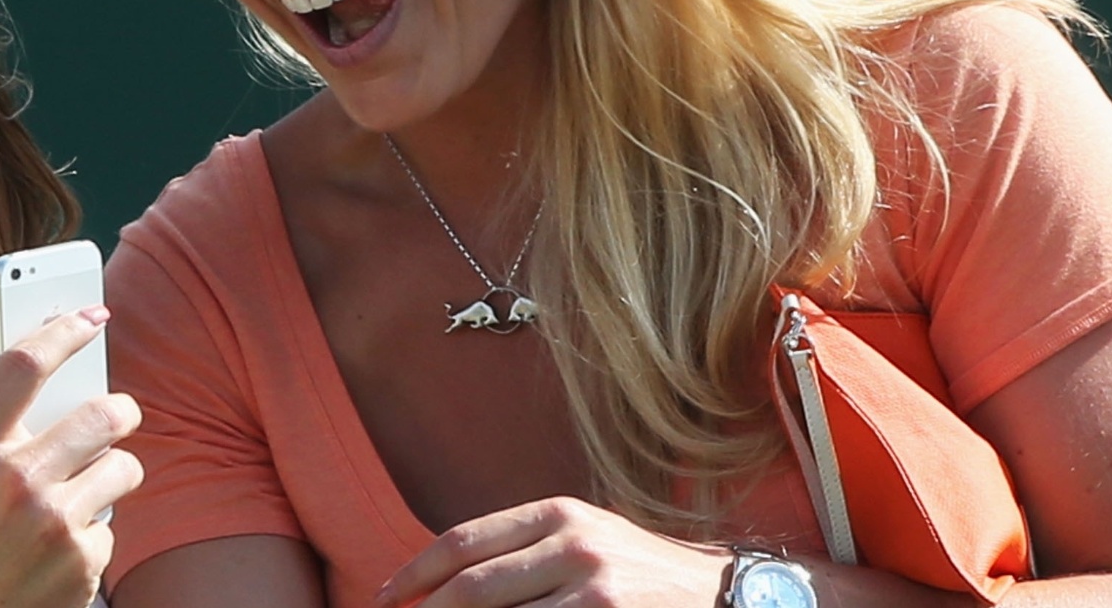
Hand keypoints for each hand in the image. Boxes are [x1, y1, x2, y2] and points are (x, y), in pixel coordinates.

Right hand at [0, 306, 144, 607]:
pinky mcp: (83, 558)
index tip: (90, 316)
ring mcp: (53, 520)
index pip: (24, 365)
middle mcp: (14, 480)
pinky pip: (113, 519)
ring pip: (123, 464)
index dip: (64, 330)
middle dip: (120, 409)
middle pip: (101, 411)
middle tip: (117, 415)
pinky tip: (65, 543)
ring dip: (114, 470)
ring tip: (87, 488)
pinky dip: (96, 526)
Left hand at [377, 497, 732, 607]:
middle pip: (471, 586)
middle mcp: (572, 543)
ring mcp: (592, 586)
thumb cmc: (642, 574)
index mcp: (557, 513)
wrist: (725, 596)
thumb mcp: (585, 541)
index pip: (463, 541)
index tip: (386, 598)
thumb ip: (524, 550)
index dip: (415, 573)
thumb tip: (446, 580)